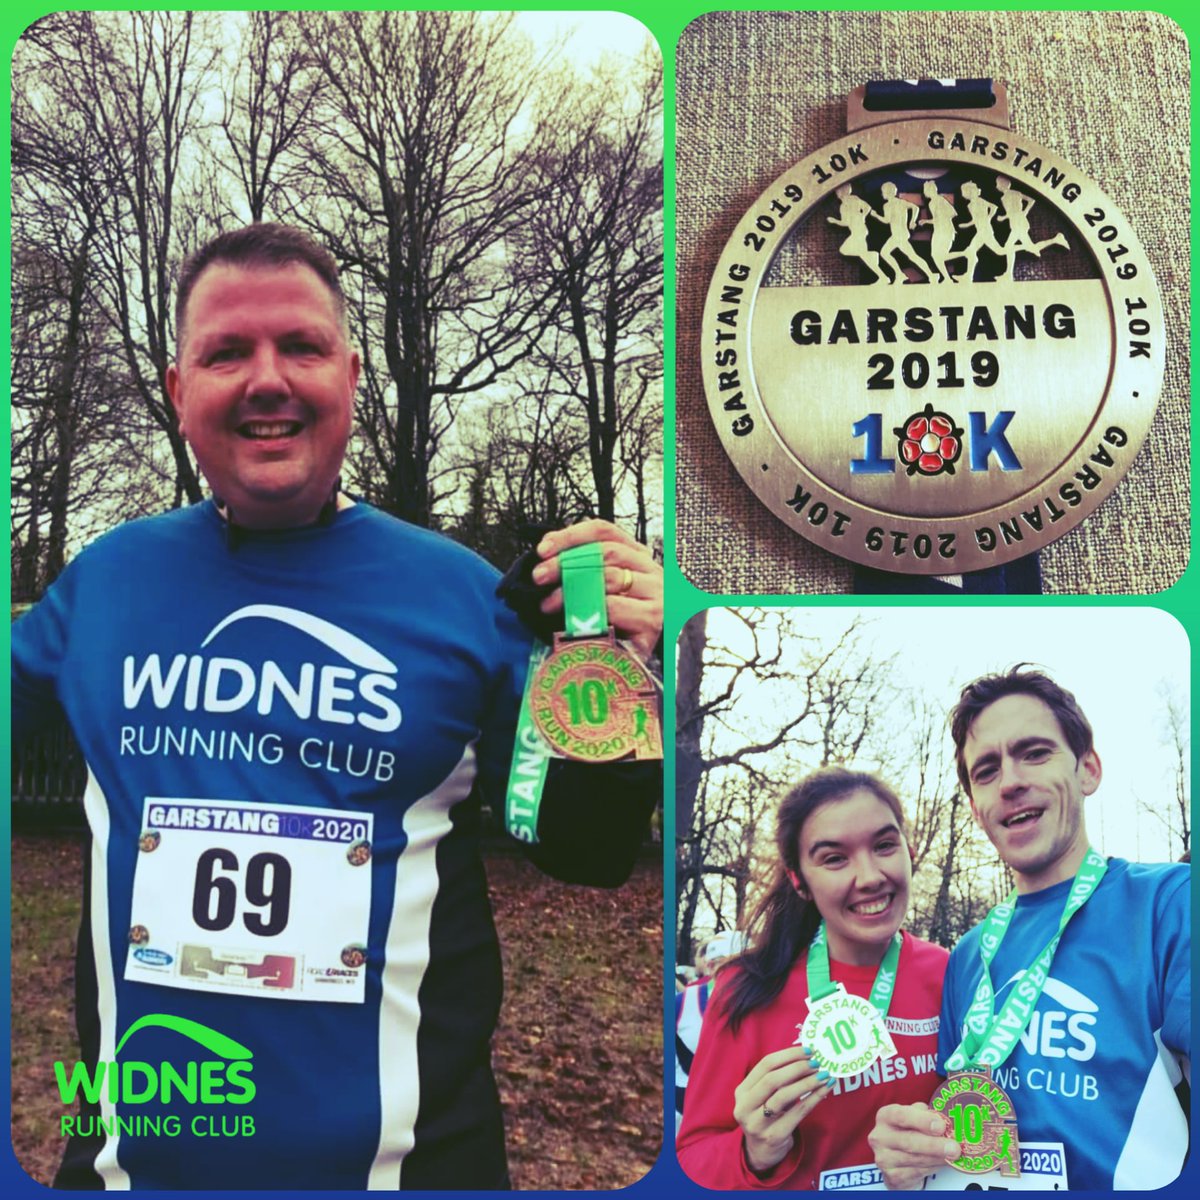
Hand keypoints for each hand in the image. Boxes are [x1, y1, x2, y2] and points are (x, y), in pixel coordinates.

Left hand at [532, 520, 661, 660]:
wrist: (642, 666)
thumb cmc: (618, 626)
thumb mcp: (602, 592)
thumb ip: (584, 569)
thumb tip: (548, 553)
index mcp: (637, 557)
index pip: (605, 531)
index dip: (571, 536)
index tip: (543, 549)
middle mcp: (651, 570)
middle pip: (605, 552)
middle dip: (565, 562)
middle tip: (538, 576)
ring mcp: (656, 594)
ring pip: (609, 577)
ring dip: (570, 590)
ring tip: (547, 604)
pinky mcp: (651, 620)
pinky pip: (613, 606)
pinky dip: (586, 611)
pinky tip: (569, 621)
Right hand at [732, 1045, 834, 1175]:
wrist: (761, 1153)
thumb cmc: (766, 1116)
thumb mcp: (762, 1097)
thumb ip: (775, 1080)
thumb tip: (805, 1057)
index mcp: (742, 1091)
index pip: (765, 1065)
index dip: (788, 1055)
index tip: (807, 1050)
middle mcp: (745, 1107)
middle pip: (772, 1079)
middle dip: (797, 1068)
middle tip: (816, 1062)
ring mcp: (758, 1124)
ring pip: (783, 1096)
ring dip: (806, 1083)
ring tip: (823, 1075)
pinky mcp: (774, 1137)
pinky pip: (797, 1113)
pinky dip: (813, 1099)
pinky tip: (824, 1091)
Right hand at [868, 1101, 960, 1189]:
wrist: (895, 1159)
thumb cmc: (907, 1132)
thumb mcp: (913, 1117)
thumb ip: (924, 1114)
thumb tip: (943, 1117)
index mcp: (885, 1116)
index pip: (900, 1116)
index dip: (921, 1120)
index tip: (940, 1125)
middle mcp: (881, 1137)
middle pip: (909, 1141)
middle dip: (934, 1145)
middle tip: (954, 1147)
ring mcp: (885, 1158)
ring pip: (915, 1159)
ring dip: (938, 1158)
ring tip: (953, 1155)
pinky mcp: (893, 1176)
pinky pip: (917, 1173)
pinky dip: (933, 1168)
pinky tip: (943, 1163)